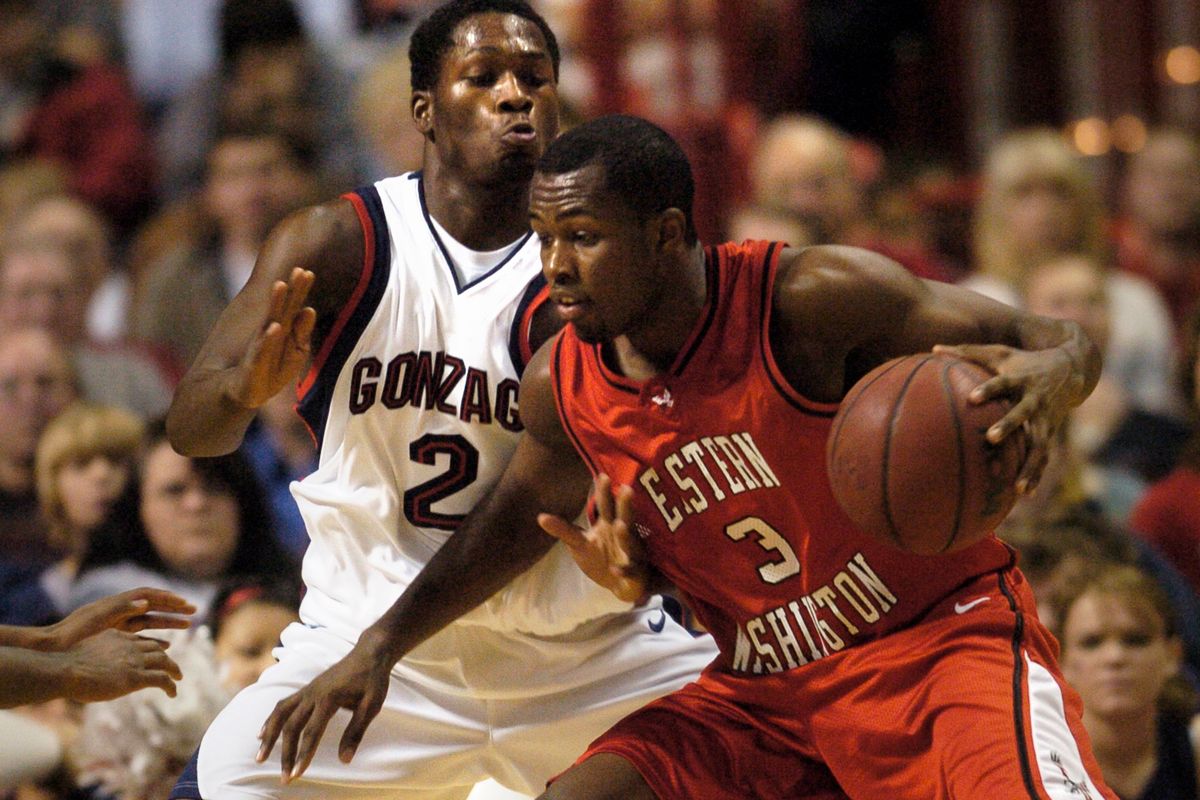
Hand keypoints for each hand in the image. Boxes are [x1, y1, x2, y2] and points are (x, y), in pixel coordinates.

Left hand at [42, 587, 194, 650]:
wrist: (52, 648)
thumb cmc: (71, 633)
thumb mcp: (97, 619)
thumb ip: (121, 609)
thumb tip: (145, 602)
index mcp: (116, 603)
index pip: (148, 595)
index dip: (167, 598)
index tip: (184, 603)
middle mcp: (119, 611)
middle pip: (152, 606)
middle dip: (174, 608)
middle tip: (194, 611)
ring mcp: (117, 624)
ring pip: (149, 621)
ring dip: (168, 622)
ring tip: (188, 626)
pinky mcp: (114, 638)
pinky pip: (139, 636)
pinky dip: (154, 638)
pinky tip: (166, 645)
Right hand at [62, 629, 182, 701]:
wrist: (65, 670)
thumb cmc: (65, 666)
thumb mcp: (84, 652)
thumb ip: (94, 655)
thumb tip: (88, 668)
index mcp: (116, 636)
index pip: (139, 640)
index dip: (150, 646)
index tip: (159, 651)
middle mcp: (129, 645)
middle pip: (156, 649)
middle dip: (165, 657)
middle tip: (171, 667)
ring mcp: (134, 660)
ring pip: (164, 661)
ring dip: (174, 670)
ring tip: (178, 678)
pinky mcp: (136, 677)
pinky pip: (161, 679)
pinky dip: (170, 685)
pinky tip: (172, 693)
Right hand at [229, 267, 316, 409]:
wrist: (238, 392)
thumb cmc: (270, 371)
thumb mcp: (293, 354)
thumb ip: (301, 332)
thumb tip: (309, 309)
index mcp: (284, 331)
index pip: (294, 307)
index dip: (300, 290)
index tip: (307, 271)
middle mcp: (271, 335)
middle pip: (284, 309)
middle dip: (292, 290)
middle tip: (300, 269)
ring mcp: (261, 348)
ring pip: (270, 323)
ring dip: (275, 304)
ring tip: (280, 285)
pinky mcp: (253, 366)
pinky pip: (261, 351)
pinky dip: (268, 340)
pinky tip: (274, 327)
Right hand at [256, 635, 392, 783]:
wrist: (370, 653)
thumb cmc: (373, 680)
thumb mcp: (372, 706)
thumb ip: (356, 731)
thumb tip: (344, 760)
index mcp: (329, 698)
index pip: (311, 732)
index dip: (303, 755)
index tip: (296, 775)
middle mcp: (313, 693)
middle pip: (292, 726)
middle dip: (285, 754)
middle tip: (284, 778)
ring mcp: (307, 689)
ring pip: (280, 713)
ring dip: (269, 736)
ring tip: (260, 756)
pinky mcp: (306, 688)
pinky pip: (283, 704)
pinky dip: (271, 719)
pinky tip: (263, 732)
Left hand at [538, 474, 649, 603]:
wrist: (622, 586)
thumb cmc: (602, 558)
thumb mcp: (579, 544)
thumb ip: (563, 530)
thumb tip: (540, 516)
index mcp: (609, 525)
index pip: (607, 505)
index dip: (604, 492)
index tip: (602, 475)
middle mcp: (623, 535)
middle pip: (624, 517)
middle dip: (625, 505)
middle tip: (627, 489)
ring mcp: (631, 554)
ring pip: (630, 543)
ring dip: (626, 535)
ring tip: (620, 526)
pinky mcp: (634, 573)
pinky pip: (630, 571)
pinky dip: (624, 570)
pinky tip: (615, 569)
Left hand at [933, 343, 1080, 494]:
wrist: (1073, 368)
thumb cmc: (1025, 361)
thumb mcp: (1000, 353)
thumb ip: (968, 352)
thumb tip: (934, 348)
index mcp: (1019, 379)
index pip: (1002, 383)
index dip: (988, 389)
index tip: (972, 397)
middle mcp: (1034, 400)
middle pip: (1021, 413)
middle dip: (1008, 425)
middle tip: (991, 437)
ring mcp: (1045, 419)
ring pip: (1038, 443)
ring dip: (1028, 464)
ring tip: (1016, 487)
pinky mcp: (1050, 432)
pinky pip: (1043, 456)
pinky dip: (1035, 474)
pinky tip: (1024, 494)